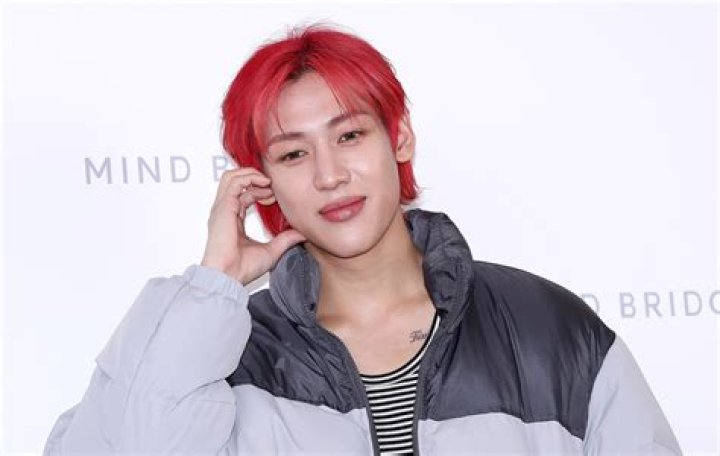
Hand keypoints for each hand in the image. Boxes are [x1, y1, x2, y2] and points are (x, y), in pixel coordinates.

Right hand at [200, 167, 305, 284]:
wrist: (229, 276)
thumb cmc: (243, 268)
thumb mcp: (272, 250)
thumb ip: (285, 239)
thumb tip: (302, 233)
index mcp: (232, 220)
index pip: (243, 195)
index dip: (260, 191)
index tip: (274, 196)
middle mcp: (225, 211)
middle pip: (236, 182)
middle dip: (256, 179)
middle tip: (273, 187)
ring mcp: (222, 208)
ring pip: (232, 177)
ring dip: (251, 174)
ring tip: (268, 182)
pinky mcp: (223, 207)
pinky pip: (233, 181)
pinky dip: (249, 177)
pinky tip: (265, 184)